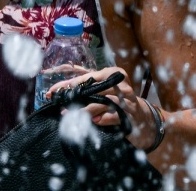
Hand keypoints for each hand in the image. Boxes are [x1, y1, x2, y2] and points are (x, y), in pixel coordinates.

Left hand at [47, 66, 161, 151]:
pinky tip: (94, 121)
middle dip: (77, 97)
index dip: (70, 84)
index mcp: (113, 73)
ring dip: (87, 110)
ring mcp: (128, 99)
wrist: (143, 118)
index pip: (88, 77)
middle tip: (62, 107)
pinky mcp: (132, 115)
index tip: (53, 91)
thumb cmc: (118, 101)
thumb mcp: (104, 92)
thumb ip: (88, 89)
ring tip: (74, 116)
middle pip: (95, 88)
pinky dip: (103, 118)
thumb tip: (62, 91)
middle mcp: (122, 84)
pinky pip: (115, 115)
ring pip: (104, 102)